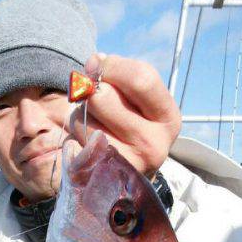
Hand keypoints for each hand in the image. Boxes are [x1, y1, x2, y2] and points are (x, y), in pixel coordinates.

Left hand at [70, 53, 180, 177]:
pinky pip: (72, 141)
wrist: (125, 178)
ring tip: (94, 124)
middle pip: (103, 98)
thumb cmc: (130, 125)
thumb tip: (94, 63)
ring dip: (80, 113)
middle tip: (94, 98)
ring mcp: (125, 166)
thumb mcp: (137, 99)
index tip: (98, 64)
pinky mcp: (99, 177)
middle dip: (91, 90)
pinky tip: (86, 143)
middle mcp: (153, 146)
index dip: (112, 66)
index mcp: (169, 120)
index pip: (141, 79)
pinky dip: (73, 135)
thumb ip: (120, 76)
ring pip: (83, 118)